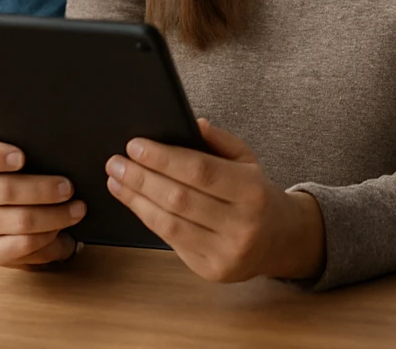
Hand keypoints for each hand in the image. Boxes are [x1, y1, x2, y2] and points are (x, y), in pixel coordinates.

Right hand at [0, 140, 85, 266]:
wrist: (21, 213)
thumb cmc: (28, 178)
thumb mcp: (28, 160)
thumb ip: (36, 155)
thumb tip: (64, 158)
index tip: (22, 157)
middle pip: (5, 190)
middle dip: (42, 190)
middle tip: (68, 188)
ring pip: (19, 220)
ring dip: (54, 216)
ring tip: (76, 210)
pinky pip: (22, 245)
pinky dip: (47, 238)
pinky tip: (60, 231)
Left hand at [106, 119, 324, 282]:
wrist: (280, 240)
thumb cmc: (256, 194)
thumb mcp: (247, 160)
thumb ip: (220, 140)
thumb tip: (191, 124)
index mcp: (253, 190)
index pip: (200, 171)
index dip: (164, 158)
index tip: (135, 145)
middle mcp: (241, 224)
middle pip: (180, 199)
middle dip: (141, 178)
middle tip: (115, 162)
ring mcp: (226, 252)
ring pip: (170, 224)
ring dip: (136, 200)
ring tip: (116, 181)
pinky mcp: (211, 271)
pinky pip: (172, 242)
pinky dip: (148, 219)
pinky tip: (134, 202)